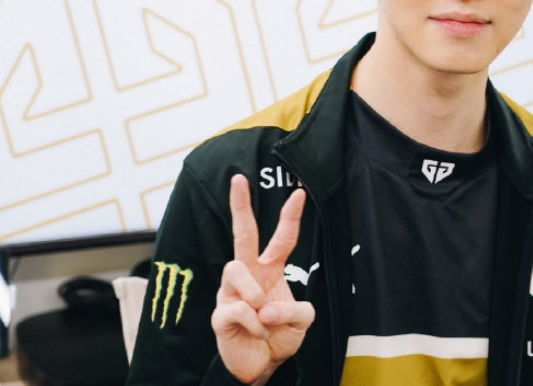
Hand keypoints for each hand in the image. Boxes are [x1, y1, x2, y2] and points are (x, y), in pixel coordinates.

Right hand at [211, 174, 314, 384]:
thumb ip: (297, 309)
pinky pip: (234, 307)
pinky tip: (255, 330)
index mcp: (270, 270)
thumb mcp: (302, 322)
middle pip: (242, 234)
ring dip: (253, 291)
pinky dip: (252, 322)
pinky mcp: (218, 313)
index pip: (282, 239)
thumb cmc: (279, 336)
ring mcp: (230, 292)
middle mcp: (249, 274)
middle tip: (239, 178)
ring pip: (234, 268)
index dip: (290, 217)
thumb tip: (265, 306)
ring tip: (262, 314)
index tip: (299, 192)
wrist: (261, 366)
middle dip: (239, 205)